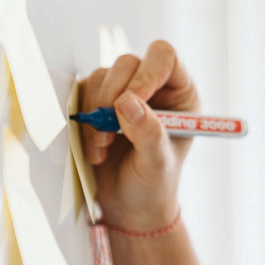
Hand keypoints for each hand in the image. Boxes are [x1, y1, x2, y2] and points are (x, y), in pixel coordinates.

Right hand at [79, 41, 199, 230]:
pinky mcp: (98, 102)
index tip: (128, 103)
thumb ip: (147, 132)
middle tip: (110, 132)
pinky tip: (95, 148)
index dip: (145, 74)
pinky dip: (84, 120)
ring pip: (102, 76)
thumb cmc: (154, 185)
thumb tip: (127, 101)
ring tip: (104, 147)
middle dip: (112, 97)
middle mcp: (154, 87)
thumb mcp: (157, 163)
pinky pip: (83, 93)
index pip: (164, 57)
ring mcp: (124, 93)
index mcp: (180, 94)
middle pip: (128, 63)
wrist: (129, 206)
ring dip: (97, 113)